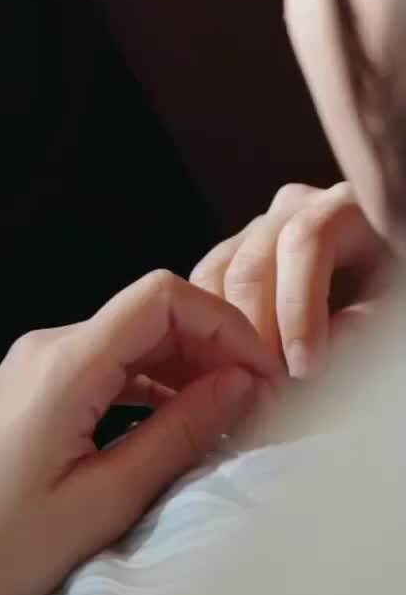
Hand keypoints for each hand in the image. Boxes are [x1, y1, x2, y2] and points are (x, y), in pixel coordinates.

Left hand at [0, 271, 277, 594]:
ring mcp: (35, 367)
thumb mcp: (107, 499)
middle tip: (260, 409)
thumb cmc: (7, 551)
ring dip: (186, 371)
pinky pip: (107, 368)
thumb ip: (178, 435)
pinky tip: (180, 429)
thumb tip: (242, 385)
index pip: (162, 296)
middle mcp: (47, 347)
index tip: (267, 377)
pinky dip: (152, 388)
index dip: (225, 325)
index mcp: (64, 362)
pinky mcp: (32, 392)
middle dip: (213, 349)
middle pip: (150, 315)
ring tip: (229, 424)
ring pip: (132, 341)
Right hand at [190, 181, 389, 378]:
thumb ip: (357, 330)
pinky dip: (213, 328)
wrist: (376, 291)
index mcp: (343, 209)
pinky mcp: (235, 250)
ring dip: (229, 336)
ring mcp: (259, 226)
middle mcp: (294, 207)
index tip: (305, 365)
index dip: (299, 307)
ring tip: (253, 383)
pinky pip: (206, 285)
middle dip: (259, 332)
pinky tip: (232, 365)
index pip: (305, 242)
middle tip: (273, 387)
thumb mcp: (390, 311)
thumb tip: (305, 362)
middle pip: (253, 263)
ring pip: (218, 275)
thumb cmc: (388, 296)